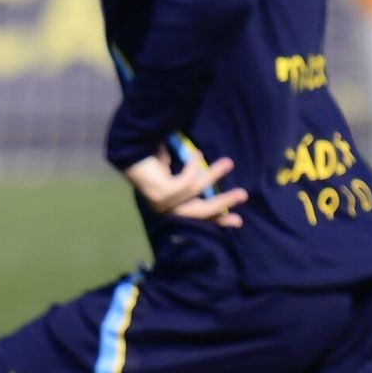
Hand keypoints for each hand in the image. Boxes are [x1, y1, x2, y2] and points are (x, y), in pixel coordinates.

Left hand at [123, 149, 246, 226]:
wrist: (128, 151)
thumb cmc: (151, 160)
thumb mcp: (175, 173)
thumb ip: (191, 181)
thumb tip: (209, 180)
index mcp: (169, 207)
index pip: (197, 216)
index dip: (217, 219)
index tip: (237, 221)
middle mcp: (165, 210)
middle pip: (201, 211)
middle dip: (223, 203)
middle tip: (243, 195)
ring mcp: (163, 203)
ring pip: (197, 192)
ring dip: (214, 175)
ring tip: (229, 162)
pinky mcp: (163, 194)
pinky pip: (187, 182)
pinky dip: (193, 167)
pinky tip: (197, 154)